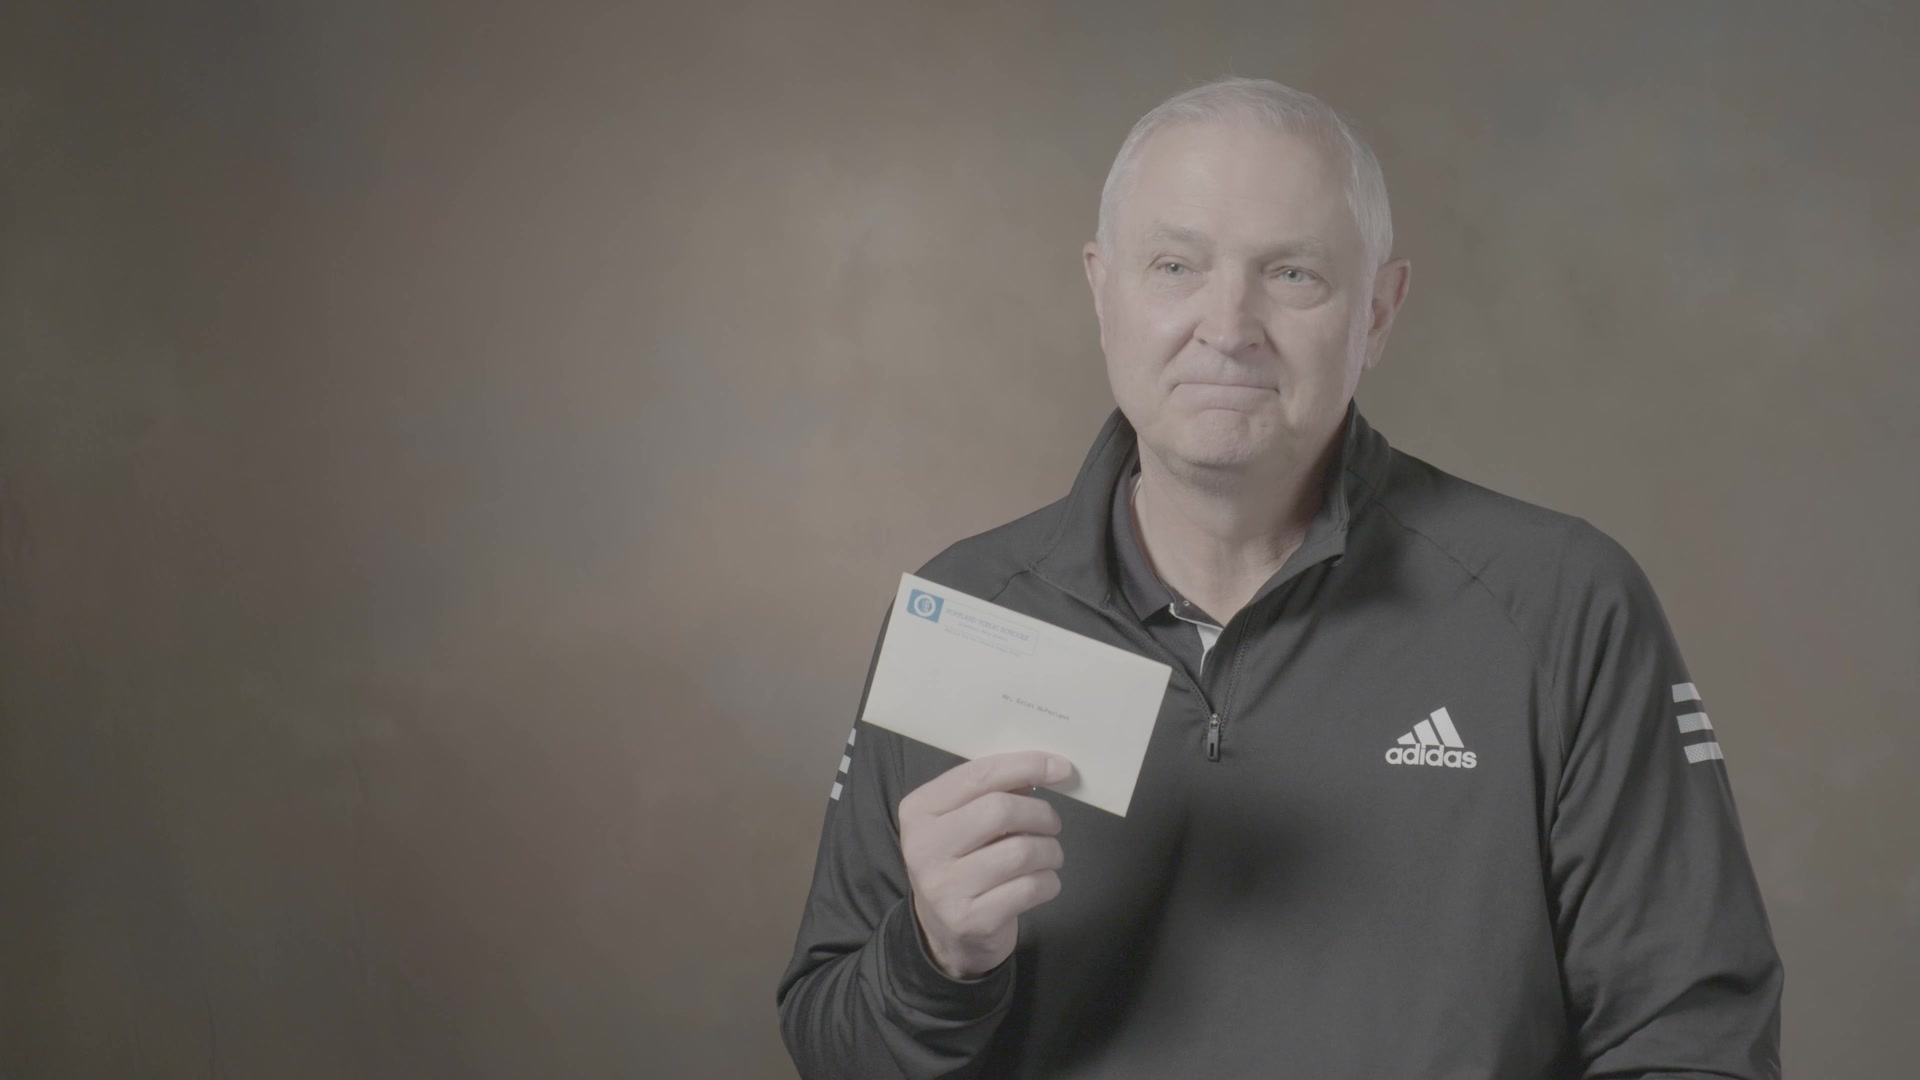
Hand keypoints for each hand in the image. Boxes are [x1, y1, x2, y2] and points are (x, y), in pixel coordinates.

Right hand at [898, 751, 1071, 980]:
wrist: (944, 934)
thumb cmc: (962, 863)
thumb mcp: (962, 821)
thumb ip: (993, 792)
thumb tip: (1046, 767)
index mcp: (919, 810)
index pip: (978, 775)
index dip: (1025, 765)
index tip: (1059, 767)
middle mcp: (924, 847)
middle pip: (1001, 810)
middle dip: (1041, 814)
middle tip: (1052, 824)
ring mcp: (945, 887)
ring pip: (1021, 851)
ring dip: (1050, 851)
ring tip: (1049, 856)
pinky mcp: (971, 919)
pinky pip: (1030, 888)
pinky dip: (1049, 881)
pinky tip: (1042, 882)